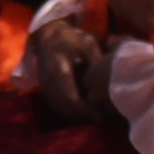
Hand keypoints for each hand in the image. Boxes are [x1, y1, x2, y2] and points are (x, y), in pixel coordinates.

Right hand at [21, 14, 113, 129]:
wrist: (48, 35)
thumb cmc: (71, 39)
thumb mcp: (88, 44)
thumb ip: (97, 62)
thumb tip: (109, 81)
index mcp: (58, 69)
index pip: (70, 97)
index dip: (84, 110)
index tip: (99, 114)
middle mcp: (48, 81)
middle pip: (64, 107)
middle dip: (82, 115)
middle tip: (100, 117)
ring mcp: (44, 86)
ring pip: (59, 108)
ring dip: (75, 115)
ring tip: (93, 114)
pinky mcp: (45, 89)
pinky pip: (56, 105)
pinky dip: (69, 110)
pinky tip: (83, 109)